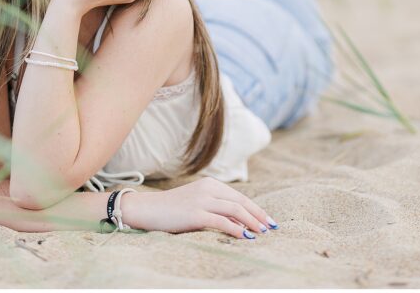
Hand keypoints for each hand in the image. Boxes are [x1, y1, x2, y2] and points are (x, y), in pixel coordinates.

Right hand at [122, 177, 276, 238]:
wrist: (148, 209)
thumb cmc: (172, 210)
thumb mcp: (197, 204)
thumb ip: (215, 208)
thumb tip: (239, 222)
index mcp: (210, 184)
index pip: (239, 196)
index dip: (256, 208)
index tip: (268, 220)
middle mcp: (208, 189)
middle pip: (241, 201)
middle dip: (258, 215)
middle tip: (271, 227)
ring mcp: (202, 200)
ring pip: (234, 209)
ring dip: (251, 221)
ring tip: (262, 233)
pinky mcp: (195, 213)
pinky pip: (221, 220)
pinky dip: (236, 228)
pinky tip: (245, 236)